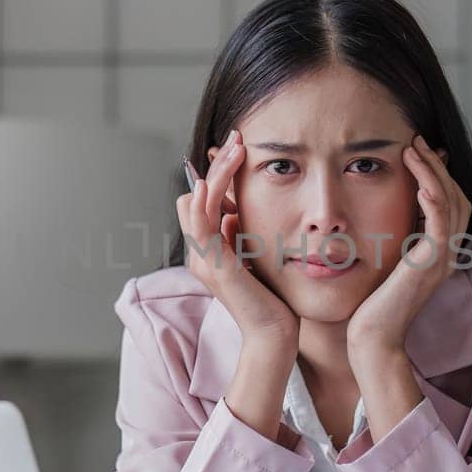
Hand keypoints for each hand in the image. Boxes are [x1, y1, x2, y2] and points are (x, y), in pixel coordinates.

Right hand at [177, 128, 299, 350]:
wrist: (275, 334)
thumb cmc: (272, 299)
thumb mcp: (257, 255)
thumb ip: (243, 233)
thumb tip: (233, 210)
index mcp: (208, 248)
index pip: (204, 198)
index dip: (218, 171)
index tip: (241, 146)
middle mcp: (200, 251)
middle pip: (196, 194)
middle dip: (218, 164)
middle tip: (239, 138)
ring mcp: (203, 258)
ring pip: (196, 202)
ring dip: (215, 171)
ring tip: (236, 148)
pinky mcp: (213, 266)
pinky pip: (199, 226)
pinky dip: (203, 201)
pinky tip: (213, 181)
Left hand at [347, 134, 470, 363]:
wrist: (370, 339)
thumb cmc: (367, 306)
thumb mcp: (382, 264)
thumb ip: (390, 241)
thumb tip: (377, 213)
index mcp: (438, 254)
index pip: (450, 204)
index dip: (438, 175)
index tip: (418, 151)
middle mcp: (446, 255)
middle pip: (457, 197)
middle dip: (438, 166)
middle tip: (417, 141)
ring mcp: (442, 260)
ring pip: (451, 203)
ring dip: (433, 171)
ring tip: (414, 148)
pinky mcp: (430, 265)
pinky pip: (439, 222)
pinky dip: (432, 195)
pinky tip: (418, 177)